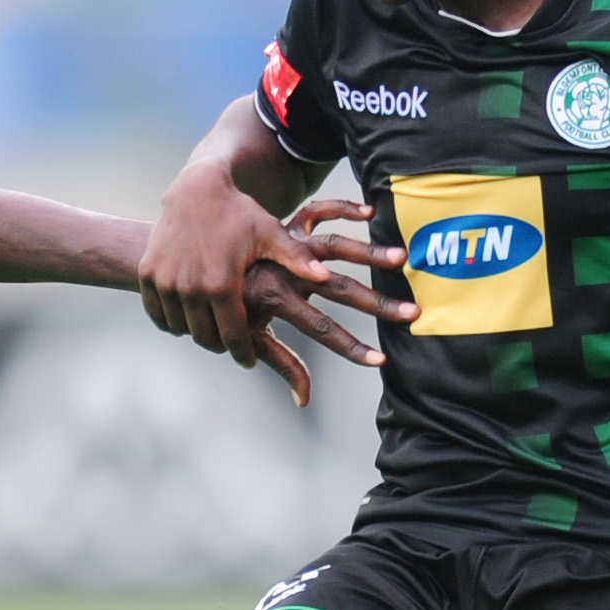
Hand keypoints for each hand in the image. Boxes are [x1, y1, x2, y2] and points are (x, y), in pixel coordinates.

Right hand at [143, 167, 402, 366]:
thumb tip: (324, 277)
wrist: (195, 190)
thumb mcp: (269, 234)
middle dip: (220, 344)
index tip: (248, 361)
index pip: (233, 337)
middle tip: (230, 343)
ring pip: (182, 330)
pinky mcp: (148, 276)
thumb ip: (295, 259)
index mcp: (223, 285)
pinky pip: (159, 315)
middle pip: (206, 338)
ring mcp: (166, 283)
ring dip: (196, 333)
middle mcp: (190, 288)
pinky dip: (172, 321)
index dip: (242, 353)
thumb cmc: (239, 214)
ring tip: (210, 329)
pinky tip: (187, 317)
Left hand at [240, 200, 415, 405]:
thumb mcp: (250, 336)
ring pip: (335, 246)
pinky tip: (370, 213)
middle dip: (377, 304)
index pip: (321, 329)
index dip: (351, 348)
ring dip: (370, 253)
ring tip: (402, 258)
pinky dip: (343, 208)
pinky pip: (319, 210)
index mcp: (275, 299)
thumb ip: (284, 365)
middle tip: (413, 312)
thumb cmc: (227, 306)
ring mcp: (289, 245)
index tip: (381, 361)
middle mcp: (286, 270)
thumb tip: (303, 401)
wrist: (197, 261)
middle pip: (339, 289)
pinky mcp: (289, 226)